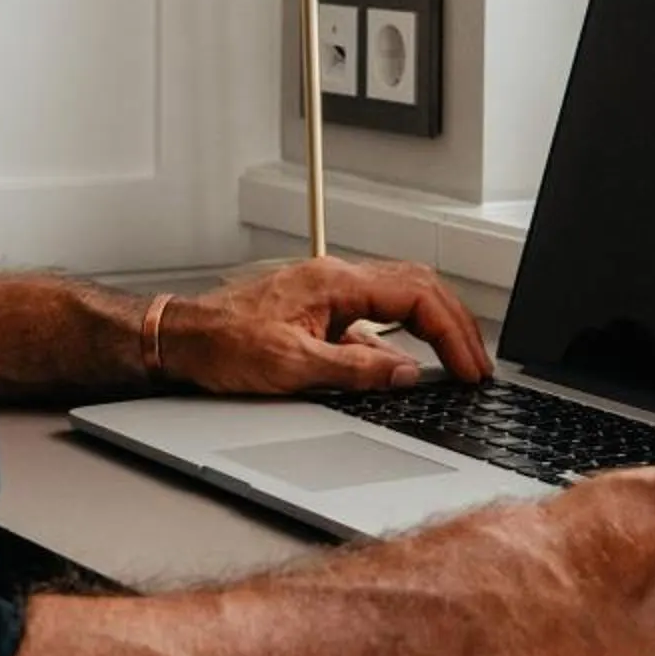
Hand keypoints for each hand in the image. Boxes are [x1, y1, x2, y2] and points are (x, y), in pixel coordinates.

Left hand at [158, 259, 492, 396]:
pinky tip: (399, 373)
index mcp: (335, 283)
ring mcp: (329, 296)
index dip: (453, 333)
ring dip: (431, 332)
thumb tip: (406, 374)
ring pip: (400, 302)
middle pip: (420, 289)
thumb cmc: (220, 344)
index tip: (469, 367)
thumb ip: (354, 371)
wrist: (178, 339)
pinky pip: (373, 322)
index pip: (418, 295)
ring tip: (454, 368)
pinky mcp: (319, 315)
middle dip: (455, 326)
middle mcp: (336, 281)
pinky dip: (397, 345)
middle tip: (476, 365)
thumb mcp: (291, 367)